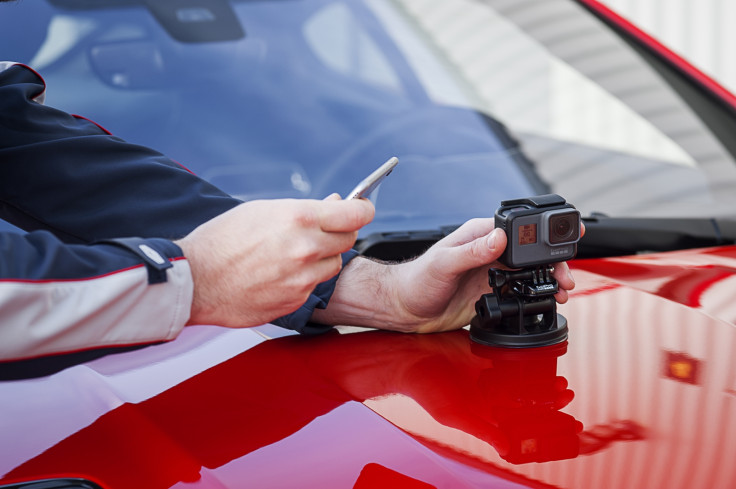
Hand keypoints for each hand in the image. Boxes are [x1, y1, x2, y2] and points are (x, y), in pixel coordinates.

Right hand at [177, 196, 373, 326]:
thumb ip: (305, 209)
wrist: (195, 280)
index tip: (363, 208)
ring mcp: (303, 279)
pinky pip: (312, 286)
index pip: (356, 214)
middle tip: (320, 230)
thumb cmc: (222, 240)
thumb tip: (335, 203)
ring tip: (290, 254)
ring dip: (321, 258)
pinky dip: (303, 279)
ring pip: (332, 265)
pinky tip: (277, 274)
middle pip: (348, 239)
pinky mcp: (295, 301)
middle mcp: (307, 249)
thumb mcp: (263, 210)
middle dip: (338, 232)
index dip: (363, 209)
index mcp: (300, 218)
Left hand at [312, 218, 576, 332]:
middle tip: (565, 276)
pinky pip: (520, 292)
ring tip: (562, 290)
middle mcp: (489, 251)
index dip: (542, 232)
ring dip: (548, 279)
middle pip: (531, 251)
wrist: (404, 308)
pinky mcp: (491, 293)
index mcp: (479, 234)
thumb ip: (472, 251)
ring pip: (530, 272)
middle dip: (553, 261)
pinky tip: (545, 301)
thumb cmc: (416, 280)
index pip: (518, 228)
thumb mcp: (444, 263)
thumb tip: (499, 237)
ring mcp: (491, 272)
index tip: (562, 238)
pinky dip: (536, 296)